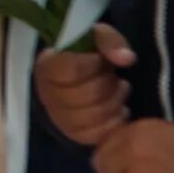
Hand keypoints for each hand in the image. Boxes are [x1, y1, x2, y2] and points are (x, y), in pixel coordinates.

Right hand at [35, 23, 134, 145]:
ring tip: (119, 91)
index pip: (70, 70)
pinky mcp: (73, 134)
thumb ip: (109, 40)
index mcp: (47, 66)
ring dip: (114, 103)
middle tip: (114, 77)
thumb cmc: (86, 55)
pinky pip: (97, 135)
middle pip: (84, 96)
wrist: (78, 78)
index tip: (103, 60)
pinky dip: (115, 123)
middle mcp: (46, 94)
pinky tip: (119, 110)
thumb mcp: (95, 37)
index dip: (93, 65)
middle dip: (107, 85)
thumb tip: (127, 58)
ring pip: (92, 117)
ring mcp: (58, 117)